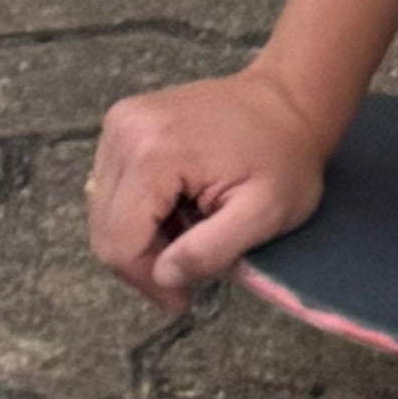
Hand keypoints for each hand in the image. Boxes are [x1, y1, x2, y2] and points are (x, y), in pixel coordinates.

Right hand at [86, 64, 332, 310]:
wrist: (290, 100)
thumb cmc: (285, 157)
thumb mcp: (265, 214)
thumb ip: (210, 252)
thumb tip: (162, 276)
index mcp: (153, 152)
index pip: (119, 244)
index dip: (148, 281)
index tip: (184, 298)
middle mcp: (124, 130)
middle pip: (106, 230)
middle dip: (146, 260)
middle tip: (192, 268)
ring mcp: (120, 122)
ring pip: (107, 213)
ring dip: (143, 236)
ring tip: (191, 230)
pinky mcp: (123, 123)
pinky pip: (114, 189)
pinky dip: (141, 211)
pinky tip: (179, 207)